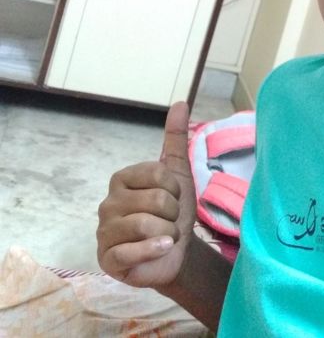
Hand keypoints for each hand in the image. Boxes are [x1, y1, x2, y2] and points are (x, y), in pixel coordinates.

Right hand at [96, 100, 196, 288]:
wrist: (176, 254)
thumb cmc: (173, 212)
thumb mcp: (178, 174)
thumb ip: (175, 139)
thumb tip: (180, 102)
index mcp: (122, 179)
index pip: (159, 174)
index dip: (175, 189)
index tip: (173, 198)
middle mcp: (107, 203)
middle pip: (156, 201)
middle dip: (173, 214)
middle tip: (169, 221)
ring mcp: (104, 233)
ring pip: (146, 225)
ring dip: (167, 233)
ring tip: (165, 237)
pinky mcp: (108, 260)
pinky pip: (133, 251)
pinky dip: (155, 251)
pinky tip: (161, 250)